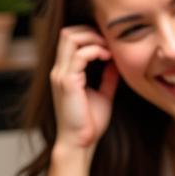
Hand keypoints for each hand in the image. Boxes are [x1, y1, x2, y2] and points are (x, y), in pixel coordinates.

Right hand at [50, 25, 119, 152]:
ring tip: (108, 50)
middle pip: (68, 32)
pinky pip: (80, 55)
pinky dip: (95, 51)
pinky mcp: (67, 82)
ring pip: (71, 37)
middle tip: (109, 44)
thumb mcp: (102, 95)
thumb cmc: (89, 123)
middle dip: (91, 32)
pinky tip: (107, 59)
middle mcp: (59, 70)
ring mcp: (61, 75)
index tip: (108, 45)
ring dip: (93, 39)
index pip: (69, 39)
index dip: (89, 35)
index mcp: (64, 72)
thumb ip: (107, 78)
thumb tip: (115, 63)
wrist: (79, 143)